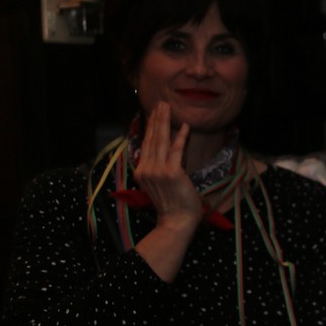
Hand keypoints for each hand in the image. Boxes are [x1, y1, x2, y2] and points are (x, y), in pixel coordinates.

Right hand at [133, 102, 203, 231]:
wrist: (176, 221)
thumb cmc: (173, 204)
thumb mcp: (161, 183)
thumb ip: (160, 166)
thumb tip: (167, 148)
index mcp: (141, 172)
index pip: (146, 144)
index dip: (150, 127)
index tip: (154, 112)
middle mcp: (146, 169)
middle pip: (152, 139)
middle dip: (156, 119)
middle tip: (161, 103)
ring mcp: (157, 171)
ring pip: (161, 141)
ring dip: (165, 122)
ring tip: (168, 107)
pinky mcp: (172, 173)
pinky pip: (176, 150)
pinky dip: (180, 137)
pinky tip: (184, 126)